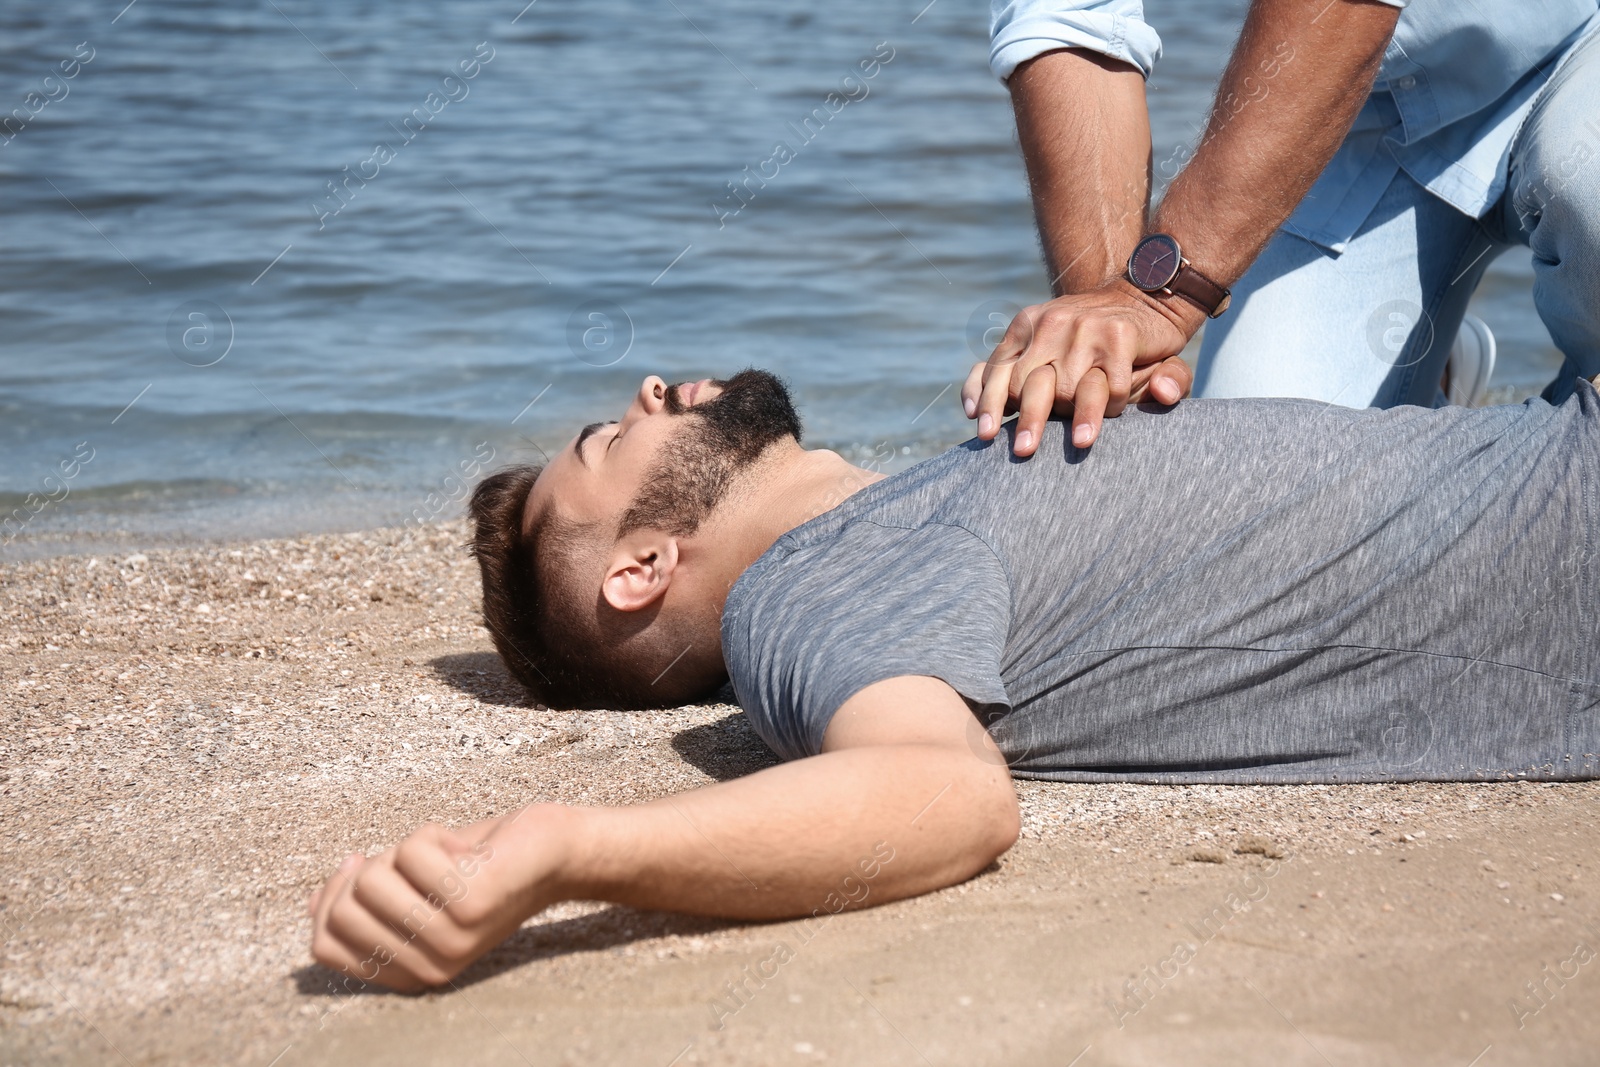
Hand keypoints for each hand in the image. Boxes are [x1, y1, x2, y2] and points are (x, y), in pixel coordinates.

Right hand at [306, 811, 558, 992]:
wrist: (553, 851)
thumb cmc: (480, 864)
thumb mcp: (414, 886)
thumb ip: (368, 900)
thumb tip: (312, 905)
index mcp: (409, 971)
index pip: (324, 945)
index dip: (329, 898)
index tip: (360, 865)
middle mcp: (428, 967)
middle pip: (342, 912)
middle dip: (368, 870)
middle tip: (413, 861)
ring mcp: (448, 939)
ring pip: (371, 881)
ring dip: (403, 851)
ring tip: (445, 856)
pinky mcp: (468, 906)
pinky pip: (410, 852)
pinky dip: (432, 834)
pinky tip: (467, 849)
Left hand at [961, 281, 1199, 455]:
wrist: (1144, 297)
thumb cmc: (1088, 340)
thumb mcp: (1048, 349)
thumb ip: (1004, 375)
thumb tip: (968, 409)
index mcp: (1026, 327)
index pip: (997, 369)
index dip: (988, 402)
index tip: (985, 432)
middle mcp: (1050, 325)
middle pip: (1027, 384)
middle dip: (1028, 420)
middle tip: (1023, 450)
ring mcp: (1084, 330)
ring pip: (1069, 389)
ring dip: (1077, 418)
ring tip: (1078, 444)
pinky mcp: (1118, 338)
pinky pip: (1107, 386)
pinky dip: (1111, 406)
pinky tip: (1113, 413)